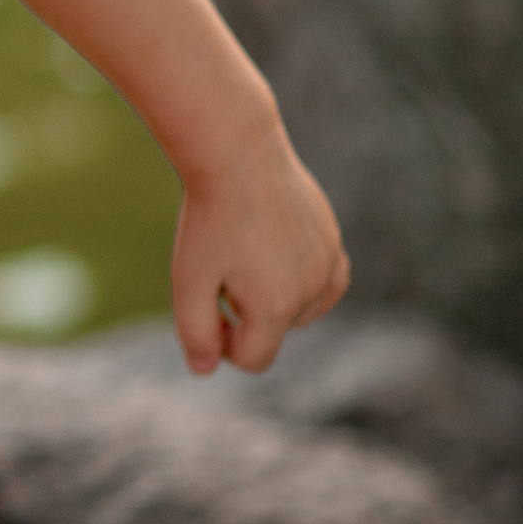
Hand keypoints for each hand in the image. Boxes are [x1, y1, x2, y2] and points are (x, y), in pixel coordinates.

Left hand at [168, 124, 348, 374]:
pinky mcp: (334, 242)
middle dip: (245, 314)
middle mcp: (313, 292)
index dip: (223, 344)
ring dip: (271, 296)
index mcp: (277, 308)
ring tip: (244, 254)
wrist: (238, 154)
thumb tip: (205, 369)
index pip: (253, 360)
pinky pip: (320, 282)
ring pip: (298, 308)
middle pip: (274, 332)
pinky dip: (296, 277)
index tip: (205, 310)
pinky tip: (272, 249)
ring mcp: (329, 265)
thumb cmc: (209, 218)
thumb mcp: (188, 280)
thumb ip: (196, 332)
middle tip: (220, 270)